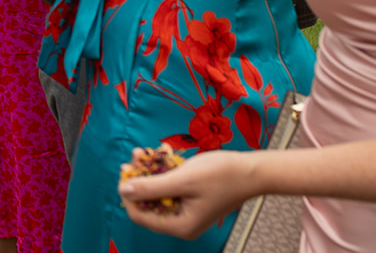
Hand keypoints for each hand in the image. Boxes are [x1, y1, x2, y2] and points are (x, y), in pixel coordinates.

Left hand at [119, 149, 255, 238]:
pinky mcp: (191, 199)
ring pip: (157, 190)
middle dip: (139, 177)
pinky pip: (170, 185)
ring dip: (149, 170)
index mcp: (180, 225)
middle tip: (135, 156)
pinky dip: (164, 169)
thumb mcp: (182, 180)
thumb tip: (123, 190)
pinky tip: (162, 151)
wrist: (252, 171)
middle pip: (146, 202)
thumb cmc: (221, 176)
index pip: (139, 214)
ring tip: (144, 150)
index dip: (128, 192)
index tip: (127, 170)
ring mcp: (187, 211)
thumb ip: (151, 187)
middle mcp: (182, 222)